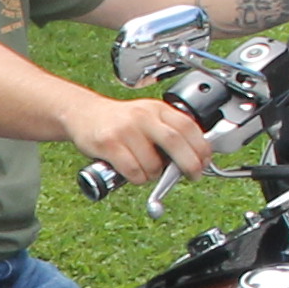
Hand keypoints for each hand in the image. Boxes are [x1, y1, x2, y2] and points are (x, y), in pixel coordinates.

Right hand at [65, 92, 213, 185]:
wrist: (83, 113)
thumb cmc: (119, 121)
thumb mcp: (147, 116)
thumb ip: (169, 131)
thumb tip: (194, 157)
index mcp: (157, 109)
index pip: (188, 125)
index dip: (201, 146)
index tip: (205, 160)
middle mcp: (142, 116)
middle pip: (175, 142)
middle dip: (189, 163)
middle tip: (193, 174)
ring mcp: (125, 130)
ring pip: (152, 163)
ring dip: (155, 175)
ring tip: (148, 171)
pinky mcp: (109, 144)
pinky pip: (133, 171)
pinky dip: (138, 178)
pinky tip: (134, 173)